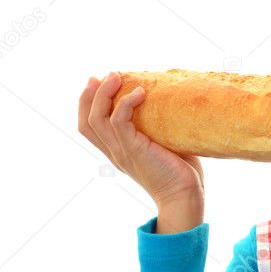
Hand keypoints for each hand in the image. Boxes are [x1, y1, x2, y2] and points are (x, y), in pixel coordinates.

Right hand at [78, 72, 204, 206]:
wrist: (184, 196)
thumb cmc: (181, 172)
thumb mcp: (164, 145)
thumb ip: (159, 128)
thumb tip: (170, 103)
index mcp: (118, 152)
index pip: (89, 127)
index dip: (88, 104)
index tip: (98, 82)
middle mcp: (114, 152)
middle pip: (86, 120)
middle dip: (91, 94)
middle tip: (105, 75)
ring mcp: (121, 151)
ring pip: (97, 118)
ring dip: (104, 93)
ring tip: (116, 76)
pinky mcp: (133, 150)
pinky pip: (119, 121)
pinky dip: (126, 103)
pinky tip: (139, 92)